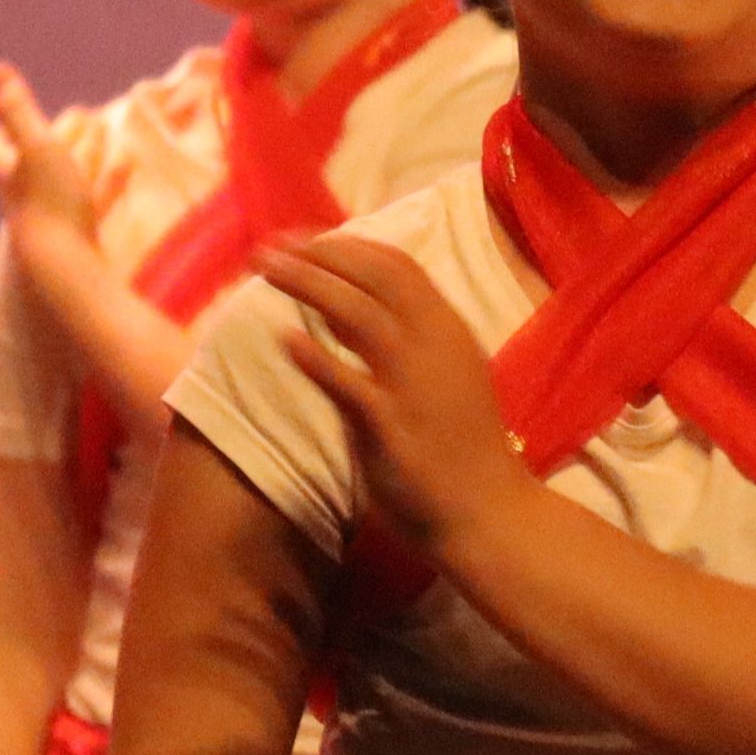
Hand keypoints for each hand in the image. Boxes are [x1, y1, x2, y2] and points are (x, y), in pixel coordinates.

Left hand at [0, 63, 96, 279]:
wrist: (68, 272)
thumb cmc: (50, 204)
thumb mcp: (36, 146)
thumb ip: (17, 109)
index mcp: (8, 174)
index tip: (2, 120)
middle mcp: (24, 197)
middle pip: (22, 167)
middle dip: (40, 143)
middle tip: (60, 123)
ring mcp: (52, 219)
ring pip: (59, 184)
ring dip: (77, 159)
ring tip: (99, 138)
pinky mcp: (80, 238)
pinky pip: (93, 203)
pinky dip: (108, 181)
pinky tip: (128, 167)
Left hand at [259, 237, 530, 561]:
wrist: (490, 512)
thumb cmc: (464, 448)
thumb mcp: (446, 377)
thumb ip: (403, 341)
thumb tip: (342, 311)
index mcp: (449, 330)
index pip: (397, 265)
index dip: (347, 246)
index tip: (304, 242)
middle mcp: (435, 345)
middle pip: (373, 277)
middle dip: (318, 253)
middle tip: (270, 247)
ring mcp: (414, 383)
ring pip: (358, 312)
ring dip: (308, 283)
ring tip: (265, 272)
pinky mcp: (392, 427)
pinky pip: (347, 383)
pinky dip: (314, 357)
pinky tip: (283, 339)